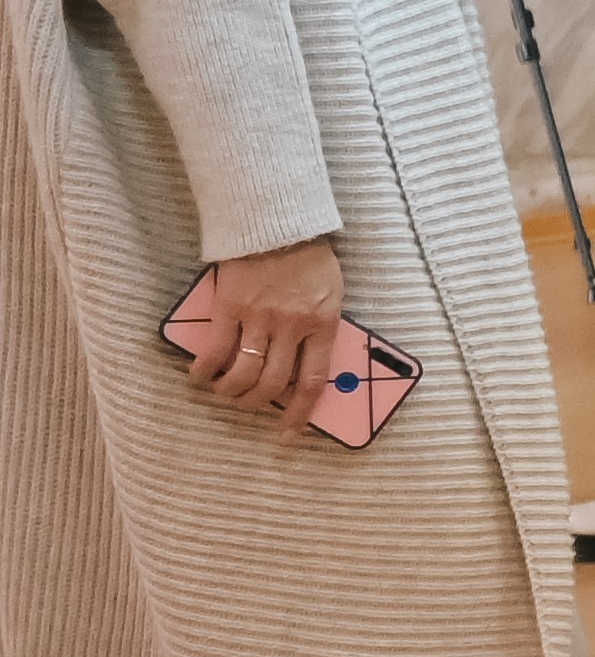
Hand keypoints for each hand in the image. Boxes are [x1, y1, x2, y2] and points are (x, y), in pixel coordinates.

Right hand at [183, 238, 351, 418]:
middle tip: (248, 405)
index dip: (301, 410)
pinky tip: (199, 377)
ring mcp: (258, 318)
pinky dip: (205, 371)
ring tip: (224, 392)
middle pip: (273, 383)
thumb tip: (307, 363)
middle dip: (257, 403)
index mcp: (323, 325)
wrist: (277, 224)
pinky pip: (215, 350)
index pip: (314, 380)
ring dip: (231, 391)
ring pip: (243, 372)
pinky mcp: (228, 308)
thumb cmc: (309, 260)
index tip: (290, 431)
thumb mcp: (332, 295)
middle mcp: (291, 327)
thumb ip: (322, 327)